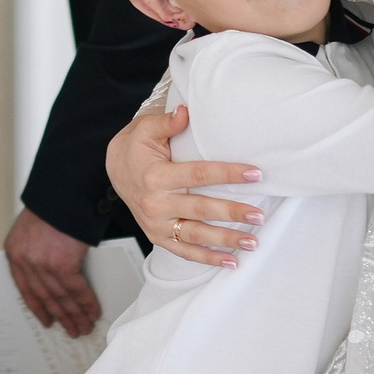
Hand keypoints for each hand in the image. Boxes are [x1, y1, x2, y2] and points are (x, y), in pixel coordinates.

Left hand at [5, 208, 98, 335]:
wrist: (64, 190)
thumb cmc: (54, 206)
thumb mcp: (33, 229)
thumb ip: (37, 252)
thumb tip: (53, 278)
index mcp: (14, 251)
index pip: (25, 289)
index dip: (38, 308)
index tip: (48, 321)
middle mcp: (25, 260)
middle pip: (45, 296)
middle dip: (62, 316)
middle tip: (73, 330)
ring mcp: (42, 263)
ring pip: (61, 297)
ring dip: (76, 314)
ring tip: (85, 327)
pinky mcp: (61, 262)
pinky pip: (76, 289)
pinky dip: (86, 303)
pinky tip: (93, 312)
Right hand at [109, 106, 262, 267]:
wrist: (114, 170)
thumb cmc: (135, 148)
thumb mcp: (146, 129)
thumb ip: (167, 122)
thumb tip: (186, 112)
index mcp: (155, 176)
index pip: (198, 175)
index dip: (228, 174)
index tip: (255, 174)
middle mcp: (155, 203)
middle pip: (200, 210)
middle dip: (232, 213)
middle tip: (258, 216)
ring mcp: (156, 224)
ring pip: (195, 235)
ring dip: (225, 240)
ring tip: (252, 242)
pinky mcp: (157, 236)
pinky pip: (184, 251)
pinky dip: (207, 259)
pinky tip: (230, 261)